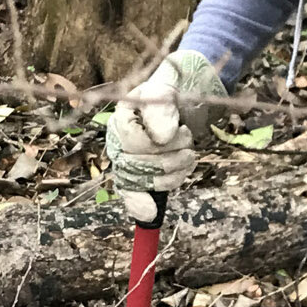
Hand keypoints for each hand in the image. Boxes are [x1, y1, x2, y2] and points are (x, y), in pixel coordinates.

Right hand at [105, 51, 225, 222]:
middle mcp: (118, 141)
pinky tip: (151, 213)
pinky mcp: (136, 177)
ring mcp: (125, 161)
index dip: (158, 143)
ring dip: (171, 174)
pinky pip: (132, 195)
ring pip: (140, 180)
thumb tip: (162, 137)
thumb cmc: (170, 96)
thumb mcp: (168, 92)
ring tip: (188, 157)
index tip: (178, 131)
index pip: (133, 141)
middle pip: (136, 164)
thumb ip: (162, 110)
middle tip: (188, 143)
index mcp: (121, 118)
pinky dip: (141, 205)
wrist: (180, 104)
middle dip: (169, 158)